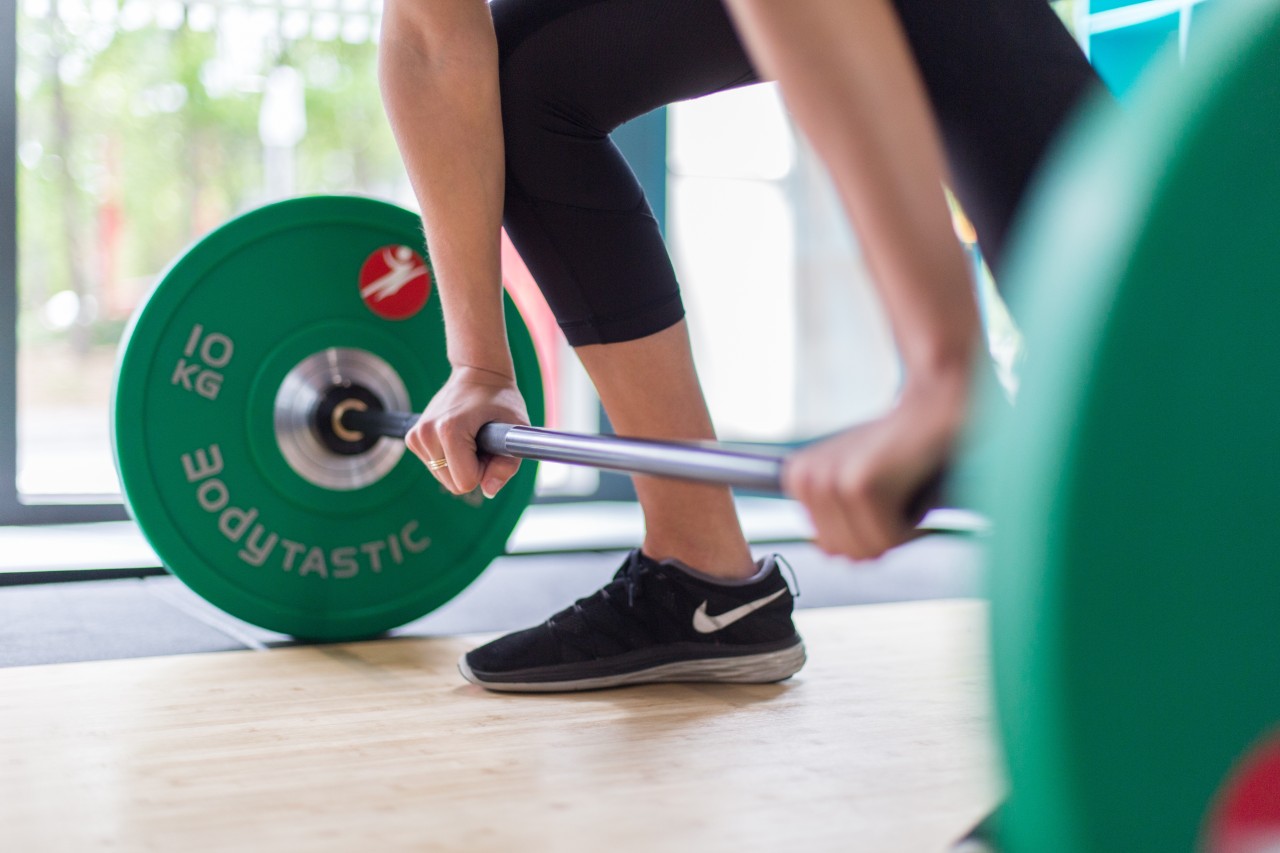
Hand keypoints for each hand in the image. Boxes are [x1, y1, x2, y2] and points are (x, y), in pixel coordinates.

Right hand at [407, 365, 529, 496]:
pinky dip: (449, 458)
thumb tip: (489, 491)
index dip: (484, 470)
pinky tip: (459, 436)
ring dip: (461, 464)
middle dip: (472, 469)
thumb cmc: (501, 399)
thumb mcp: (515, 429)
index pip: (466, 482)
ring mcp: (416, 436)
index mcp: (449, 430)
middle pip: (453, 484)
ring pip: (443, 478)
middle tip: (483, 442)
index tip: (490, 448)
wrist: (478, 373)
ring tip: (472, 436)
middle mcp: (426, 433)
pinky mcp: (413, 438)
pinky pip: (436, 467)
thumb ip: (507, 465)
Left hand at [782, 371, 968, 559]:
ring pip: (867, 549)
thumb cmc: (899, 446)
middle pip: (843, 551)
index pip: (827, 545)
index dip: (865, 532)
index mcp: (798, 477)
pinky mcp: (860, 486)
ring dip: (899, 530)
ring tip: (907, 490)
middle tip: (900, 498)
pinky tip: (915, 490)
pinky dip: (912, 527)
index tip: (884, 499)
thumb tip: (824, 550)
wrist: (933, 406)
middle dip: (881, 536)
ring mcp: (831, 483)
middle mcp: (806, 480)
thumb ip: (834, 517)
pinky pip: (887, 539)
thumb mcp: (853, 478)